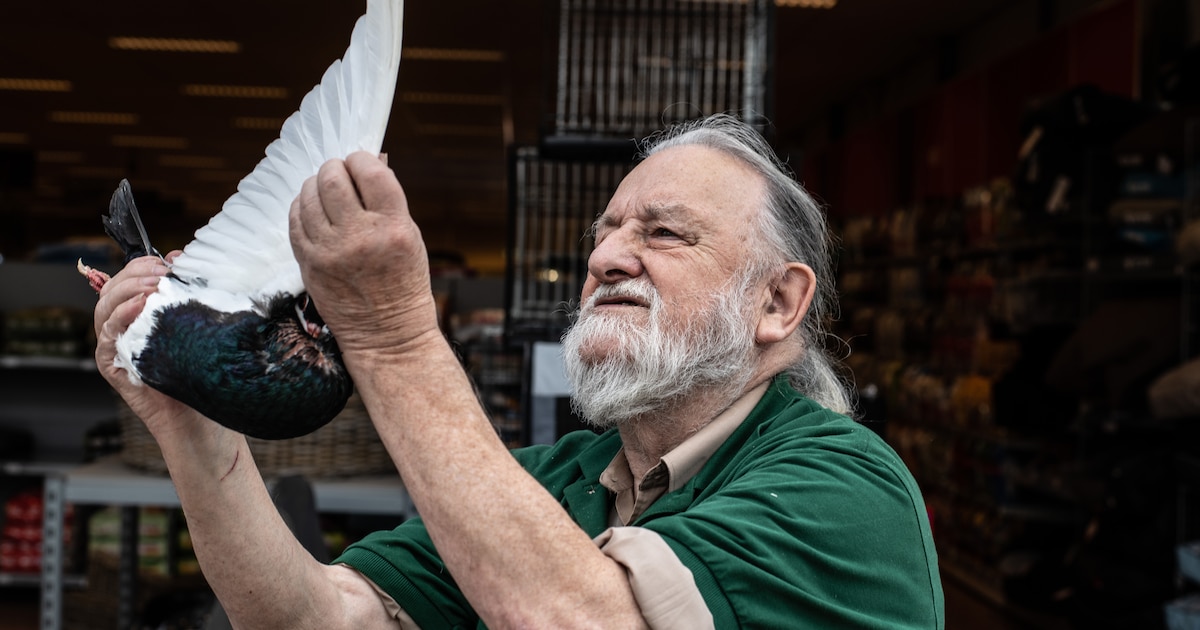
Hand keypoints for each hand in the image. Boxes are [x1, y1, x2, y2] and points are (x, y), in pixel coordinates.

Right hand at [93, 252, 206, 435]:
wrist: (196, 415)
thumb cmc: (196, 370)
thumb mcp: (194, 323)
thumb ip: (184, 292)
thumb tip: (180, 259)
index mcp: (137, 313)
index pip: (128, 278)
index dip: (143, 265)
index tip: (168, 261)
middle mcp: (121, 327)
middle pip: (112, 288)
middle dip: (136, 273)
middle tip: (162, 272)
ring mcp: (112, 345)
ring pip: (105, 308)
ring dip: (127, 291)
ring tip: (153, 287)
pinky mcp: (110, 364)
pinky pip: (106, 335)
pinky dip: (119, 316)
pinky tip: (138, 306)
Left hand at [289, 152, 440, 359]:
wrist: (387, 334)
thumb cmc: (404, 283)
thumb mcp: (409, 237)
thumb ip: (388, 201)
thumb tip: (371, 162)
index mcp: (393, 227)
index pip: (371, 172)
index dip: (361, 158)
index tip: (360, 161)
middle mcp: (360, 237)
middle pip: (333, 180)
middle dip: (333, 167)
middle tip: (337, 170)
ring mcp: (330, 251)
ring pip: (309, 197)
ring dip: (314, 184)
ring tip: (323, 189)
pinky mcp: (309, 264)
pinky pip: (295, 222)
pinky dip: (301, 207)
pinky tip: (311, 208)